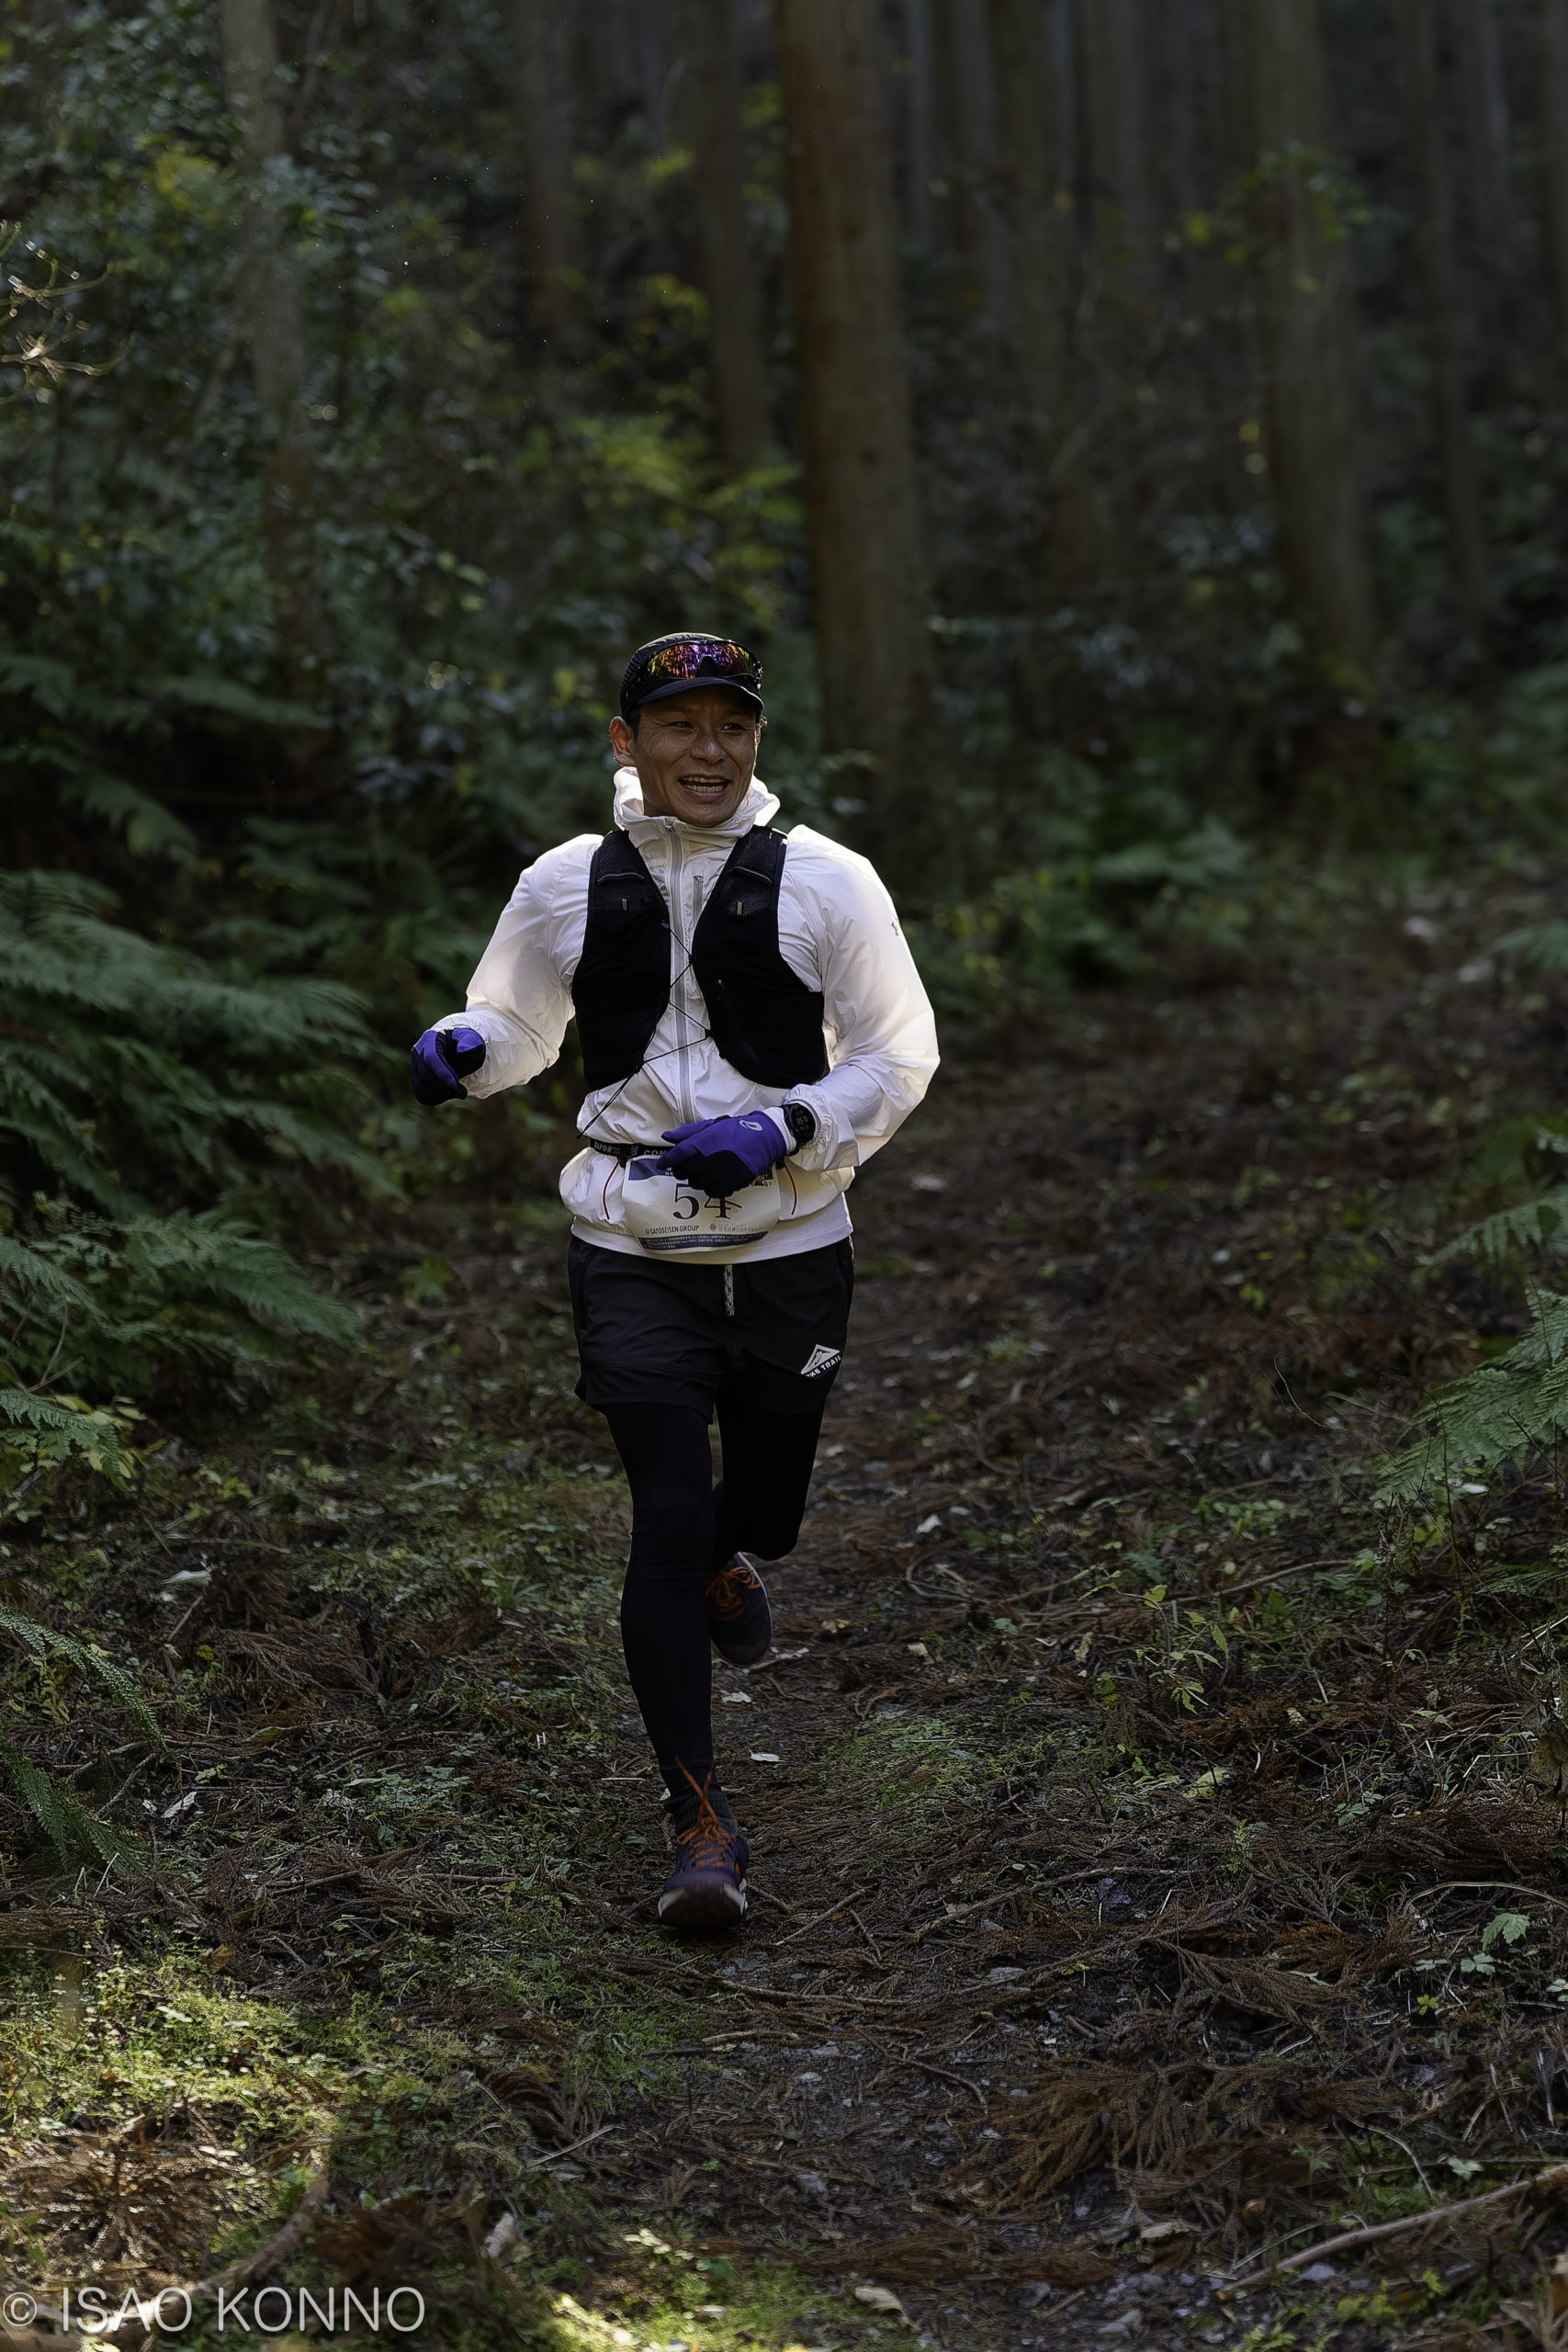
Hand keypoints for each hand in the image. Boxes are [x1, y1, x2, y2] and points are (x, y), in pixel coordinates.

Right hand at [410, 1024, 484, 1106]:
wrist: (460, 1050)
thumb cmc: (468, 1044)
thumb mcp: (474, 1041)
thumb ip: (472, 1044)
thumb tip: (464, 1050)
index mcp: (431, 1037)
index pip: (431, 1058)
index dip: (443, 1074)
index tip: (457, 1086)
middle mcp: (419, 1050)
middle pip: (425, 1075)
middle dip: (445, 1088)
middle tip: (464, 1093)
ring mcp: (415, 1065)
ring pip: (420, 1087)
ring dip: (441, 1095)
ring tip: (458, 1093)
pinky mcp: (416, 1078)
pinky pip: (420, 1095)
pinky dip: (435, 1099)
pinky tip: (449, 1095)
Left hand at [654, 1112, 788, 1197]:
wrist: (764, 1137)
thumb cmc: (737, 1130)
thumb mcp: (712, 1126)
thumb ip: (688, 1132)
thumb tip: (667, 1137)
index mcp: (703, 1142)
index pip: (677, 1155)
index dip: (667, 1161)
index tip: (663, 1164)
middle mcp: (710, 1158)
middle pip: (684, 1172)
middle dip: (681, 1171)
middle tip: (684, 1169)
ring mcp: (721, 1172)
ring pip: (697, 1183)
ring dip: (695, 1180)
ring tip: (702, 1173)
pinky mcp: (732, 1182)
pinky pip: (712, 1191)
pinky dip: (709, 1187)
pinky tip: (713, 1180)